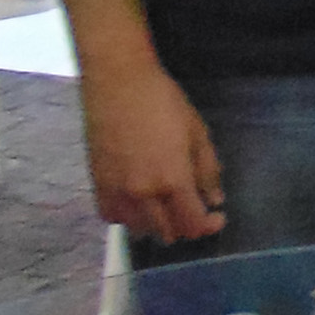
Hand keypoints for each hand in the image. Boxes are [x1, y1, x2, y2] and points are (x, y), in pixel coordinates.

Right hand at [81, 64, 224, 244]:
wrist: (118, 83)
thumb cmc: (163, 102)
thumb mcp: (197, 132)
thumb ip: (208, 171)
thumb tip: (215, 200)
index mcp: (172, 180)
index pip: (193, 223)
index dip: (209, 226)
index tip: (216, 216)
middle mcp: (143, 194)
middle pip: (167, 232)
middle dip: (186, 226)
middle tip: (193, 209)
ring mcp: (117, 191)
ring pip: (139, 230)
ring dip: (157, 225)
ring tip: (166, 208)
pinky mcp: (97, 184)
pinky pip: (112, 217)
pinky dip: (128, 218)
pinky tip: (138, 204)